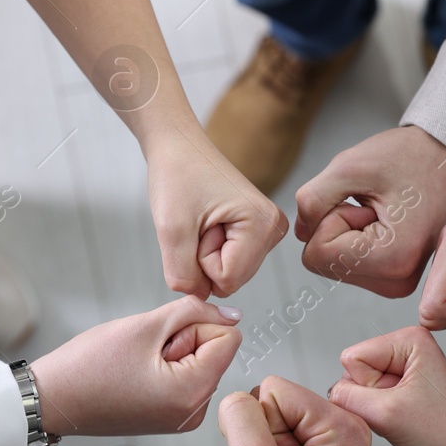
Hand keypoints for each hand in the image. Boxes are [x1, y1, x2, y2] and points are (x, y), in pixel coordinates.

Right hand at [32, 296, 242, 434]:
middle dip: (184, 341)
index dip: (195, 326)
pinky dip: (166, 368)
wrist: (54, 399)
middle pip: (216, 351)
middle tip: (143, 354)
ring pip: (200, 363)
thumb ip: (195, 311)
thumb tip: (232, 315)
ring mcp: (183, 418)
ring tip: (137, 364)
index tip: (160, 340)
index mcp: (193, 392)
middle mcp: (194, 412)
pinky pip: (186, 378)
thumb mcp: (145, 325)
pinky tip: (137, 373)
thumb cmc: (88, 366)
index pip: (229, 337)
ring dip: (174, 353)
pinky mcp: (171, 417)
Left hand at [146, 131, 286, 297]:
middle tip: (198, 222)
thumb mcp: (171, 230)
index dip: (200, 260)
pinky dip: (209, 249)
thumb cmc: (176, 176)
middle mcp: (274, 229)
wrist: (178, 146)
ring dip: (205, 254)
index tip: (197, 224)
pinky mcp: (257, 231)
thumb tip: (198, 298)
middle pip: (231, 280)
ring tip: (202, 220)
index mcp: (263, 224)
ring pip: (229, 274)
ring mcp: (268, 230)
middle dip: (204, 258)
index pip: (226, 280)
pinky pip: (228, 263)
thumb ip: (183, 276)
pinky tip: (208, 222)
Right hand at [215, 376, 371, 445]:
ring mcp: (327, 445)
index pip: (276, 389)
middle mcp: (343, 433)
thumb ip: (242, 415)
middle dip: (260, 435)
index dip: (258, 426)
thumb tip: (238, 399)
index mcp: (344, 430)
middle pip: (275, 399)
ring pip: (268, 415)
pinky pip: (270, 433)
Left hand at [295, 127, 445, 298]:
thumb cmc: (407, 157)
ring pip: (333, 264)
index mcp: (392, 259)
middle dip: (336, 227)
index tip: (363, 202)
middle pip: (323, 263)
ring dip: (345, 232)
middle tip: (372, 204)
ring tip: (380, 210)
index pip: (317, 255)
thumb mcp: (348, 166)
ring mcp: (397, 283)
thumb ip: (312, 200)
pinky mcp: (394, 277)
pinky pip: (347, 263)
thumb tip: (301, 233)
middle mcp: (397, 281)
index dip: (329, 218)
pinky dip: (353, 239)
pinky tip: (382, 220)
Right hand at [330, 326, 445, 445]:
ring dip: (374, 408)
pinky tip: (401, 420)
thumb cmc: (443, 432)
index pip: (352, 357)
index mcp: (409, 339)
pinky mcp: (401, 386)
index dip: (366, 387)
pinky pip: (370, 398)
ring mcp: (403, 367)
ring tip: (402, 417)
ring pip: (360, 386)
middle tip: (398, 412)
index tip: (394, 401)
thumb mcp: (385, 413)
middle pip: (355, 371)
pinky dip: (380, 414)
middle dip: (370, 398)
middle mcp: (406, 347)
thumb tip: (331, 392)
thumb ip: (347, 397)